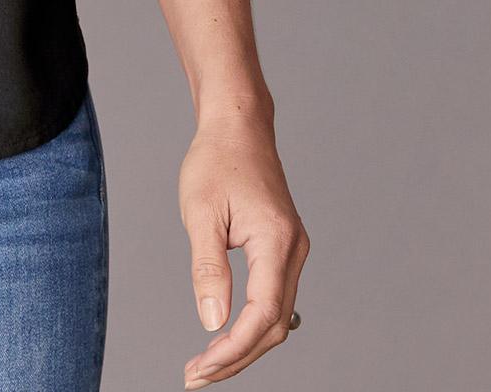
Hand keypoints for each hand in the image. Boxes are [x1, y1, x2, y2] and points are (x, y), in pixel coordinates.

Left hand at [177, 113, 308, 386]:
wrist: (237, 125)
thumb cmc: (216, 160)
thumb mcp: (201, 212)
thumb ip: (208, 268)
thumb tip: (212, 322)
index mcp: (277, 242)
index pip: (262, 316)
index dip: (233, 349)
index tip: (200, 368)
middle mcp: (294, 250)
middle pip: (274, 325)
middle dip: (237, 356)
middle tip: (196, 376)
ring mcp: (293, 249)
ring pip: (277, 316)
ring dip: (245, 344)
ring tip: (207, 364)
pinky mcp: (284, 247)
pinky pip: (275, 297)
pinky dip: (253, 323)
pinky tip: (229, 335)